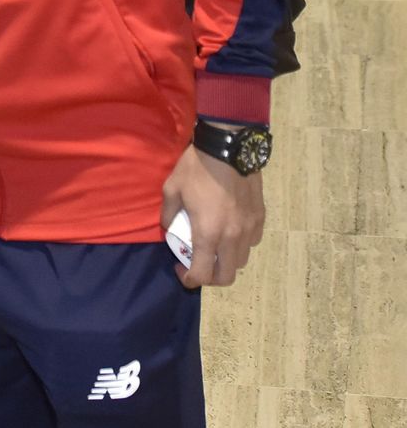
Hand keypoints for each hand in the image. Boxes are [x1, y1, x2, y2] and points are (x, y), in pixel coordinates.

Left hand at [160, 142, 264, 288]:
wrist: (228, 147)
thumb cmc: (196, 168)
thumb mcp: (172, 189)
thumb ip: (168, 213)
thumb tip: (168, 227)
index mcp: (208, 233)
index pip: (202, 274)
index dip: (189, 279)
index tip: (180, 269)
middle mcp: (232, 238)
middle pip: (226, 276)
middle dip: (210, 277)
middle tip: (197, 264)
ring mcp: (249, 229)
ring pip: (242, 261)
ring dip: (226, 262)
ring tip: (213, 247)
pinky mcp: (260, 219)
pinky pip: (252, 243)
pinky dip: (240, 246)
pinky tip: (229, 231)